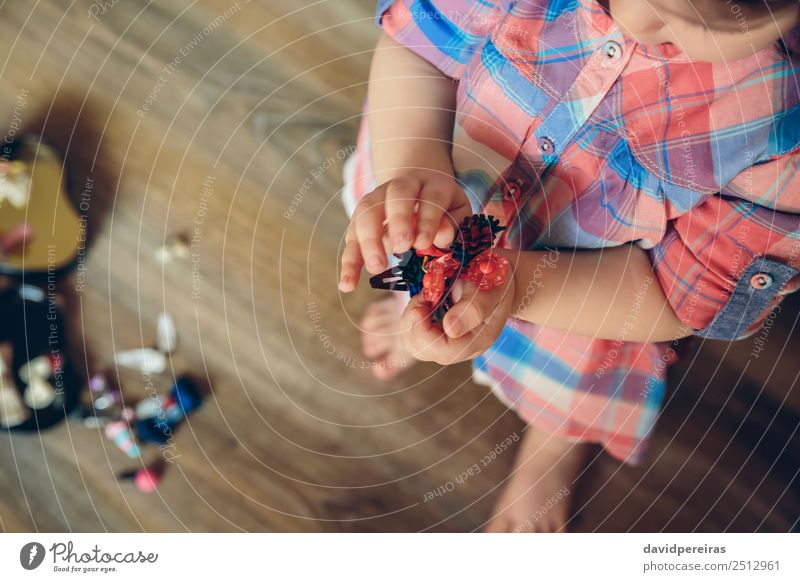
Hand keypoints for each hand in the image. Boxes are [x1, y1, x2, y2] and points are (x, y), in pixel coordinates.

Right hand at [339, 170, 471, 291]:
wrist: (419, 189)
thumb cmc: (443, 210)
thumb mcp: (456, 214)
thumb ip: (452, 225)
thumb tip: (442, 237)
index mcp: (432, 185)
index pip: (430, 197)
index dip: (428, 220)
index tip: (425, 243)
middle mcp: (402, 186)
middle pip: (396, 195)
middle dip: (398, 221)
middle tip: (401, 248)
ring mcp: (377, 199)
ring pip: (367, 212)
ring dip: (369, 240)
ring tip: (377, 267)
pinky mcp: (360, 219)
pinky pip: (351, 237)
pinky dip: (349, 261)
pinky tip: (348, 284)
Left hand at [399, 251, 516, 364]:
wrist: (497, 277)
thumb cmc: (496, 280)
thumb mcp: (490, 288)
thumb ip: (474, 309)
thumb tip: (450, 329)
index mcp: (478, 340)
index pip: (443, 350)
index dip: (424, 331)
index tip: (422, 303)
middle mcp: (461, 347)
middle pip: (423, 350)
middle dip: (413, 323)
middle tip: (423, 296)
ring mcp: (448, 341)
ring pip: (413, 343)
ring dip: (410, 319)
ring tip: (425, 297)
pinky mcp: (437, 333)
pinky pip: (412, 333)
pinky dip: (411, 316)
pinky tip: (424, 301)